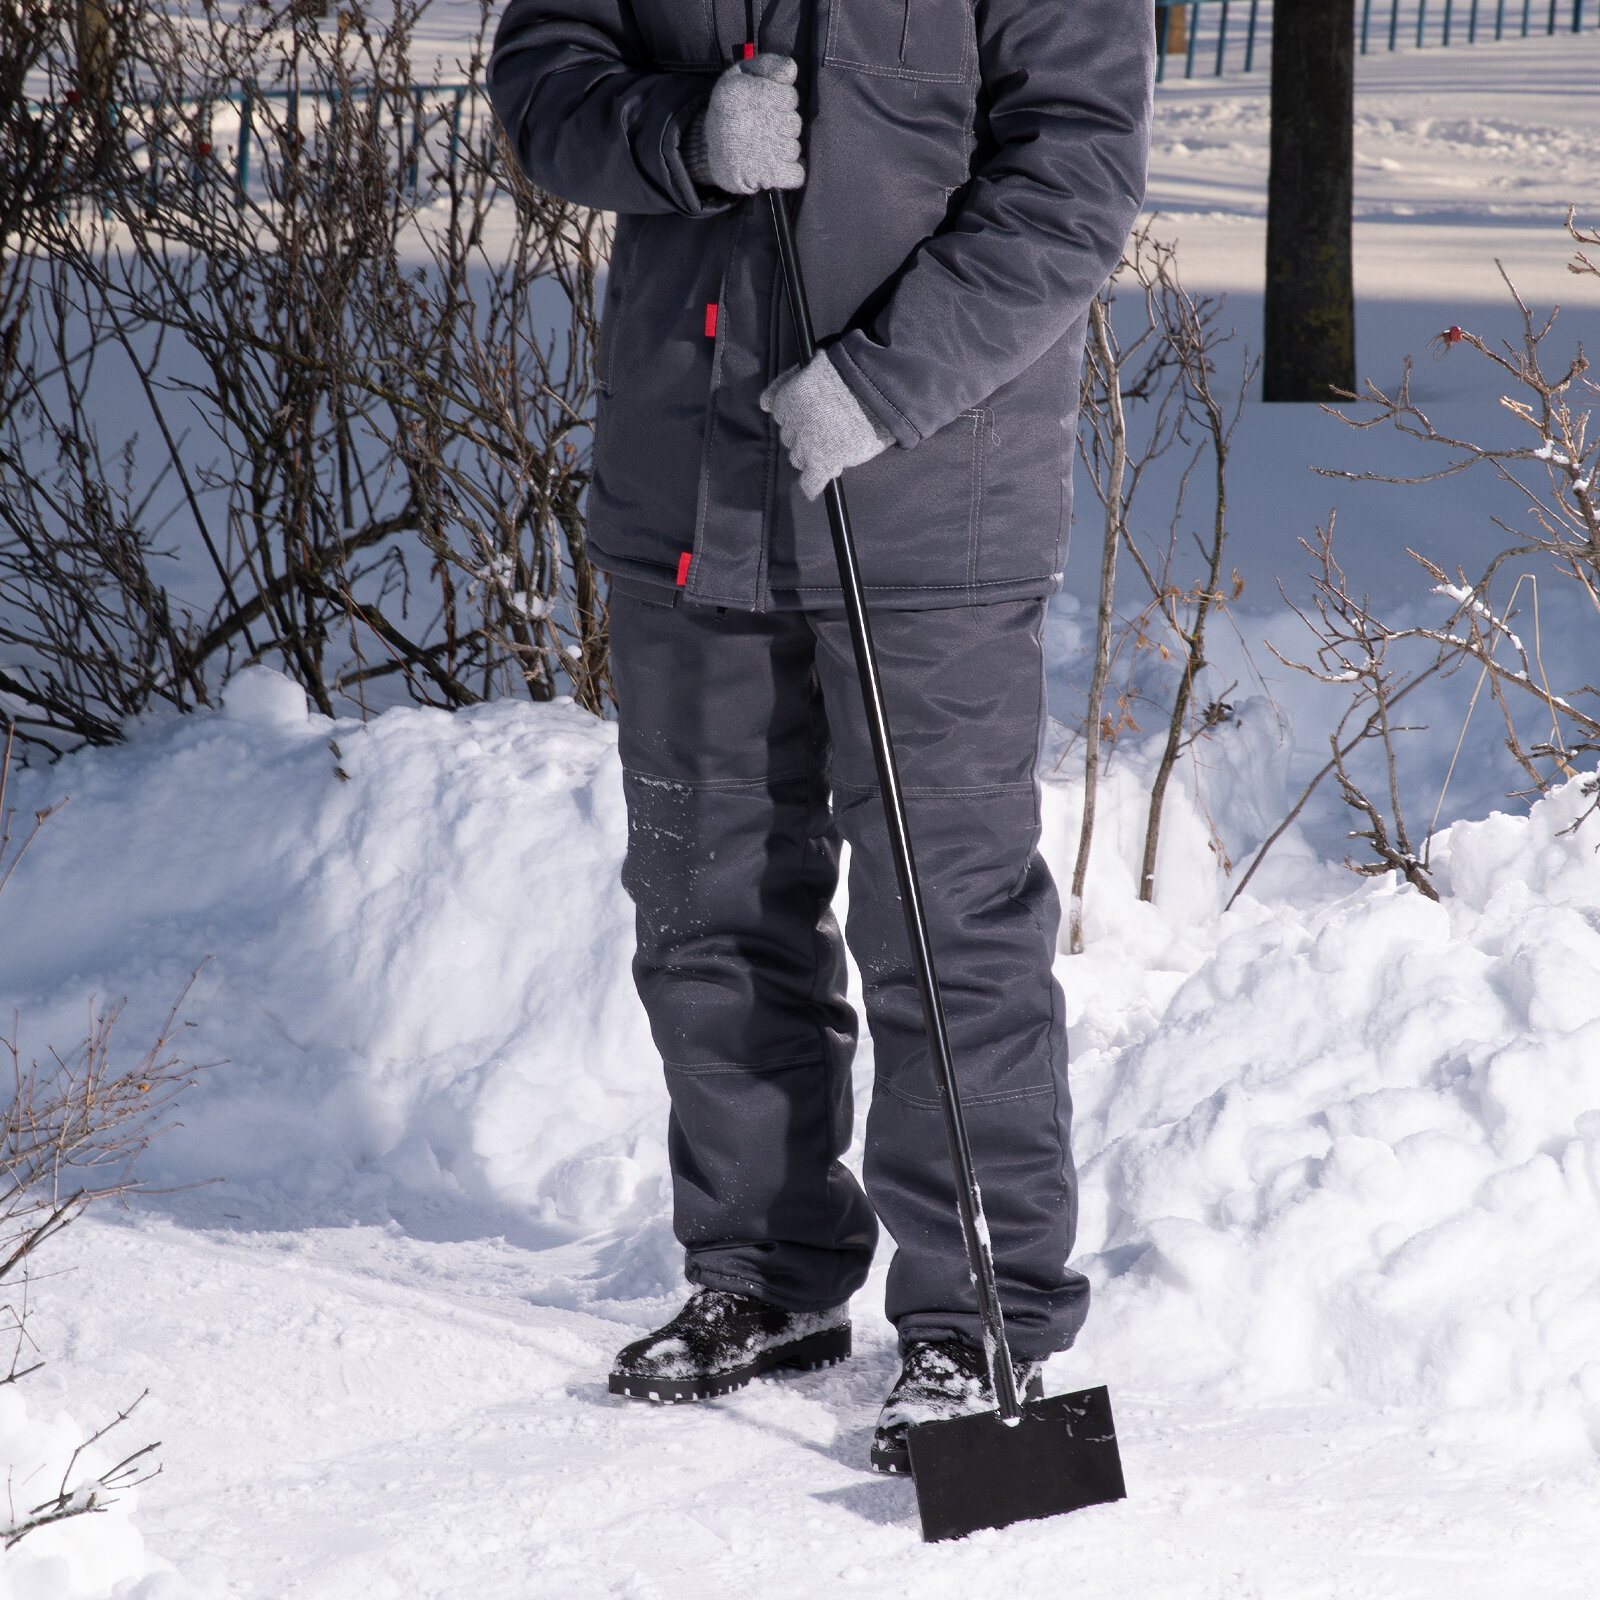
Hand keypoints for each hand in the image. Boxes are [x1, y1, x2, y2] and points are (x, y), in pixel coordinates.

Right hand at [683, 54, 804, 195]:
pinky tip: (777, 166)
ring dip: (784, 150)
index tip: (769, 106)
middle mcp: (750, 120)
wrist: (705, 148)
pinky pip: (796, 175)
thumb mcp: (742, 74)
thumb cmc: (732, 107)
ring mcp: (759, 151)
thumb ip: (768, 65)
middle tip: (765, 129)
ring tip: (765, 148)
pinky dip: (792, 173)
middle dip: (784, 126)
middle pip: (794, 124)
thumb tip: (791, 70)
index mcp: (742, 92)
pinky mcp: (763, 175)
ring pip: (793, 149)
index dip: (784, 102)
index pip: (790, 97)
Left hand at [760, 353, 892, 499]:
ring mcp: (807, 445)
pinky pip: (811, 482)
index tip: (810, 414)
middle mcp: (792, 423)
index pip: (779, 414)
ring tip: (831, 448)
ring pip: (797, 458)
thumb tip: (765, 403)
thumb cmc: (851, 372)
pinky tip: (814, 487)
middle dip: (803, 435)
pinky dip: (812, 485)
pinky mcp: (824, 463)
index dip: (796, 415)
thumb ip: (788, 383)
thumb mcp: (813, 365)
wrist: (875, 388)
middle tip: (825, 430)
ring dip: (810, 456)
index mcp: (788, 399)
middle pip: (788, 437)